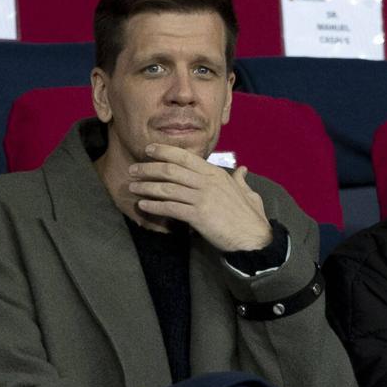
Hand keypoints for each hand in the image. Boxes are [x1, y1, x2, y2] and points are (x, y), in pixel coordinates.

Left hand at [128, 144, 272, 251]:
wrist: (253, 237)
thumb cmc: (251, 217)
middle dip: (149, 168)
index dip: (165, 151)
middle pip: (171, 170)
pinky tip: (143, 206)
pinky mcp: (198, 215)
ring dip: (146, 187)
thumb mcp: (248, 193)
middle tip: (134, 169)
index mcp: (217, 174)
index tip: (149, 149)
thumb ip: (240, 180)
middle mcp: (207, 182)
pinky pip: (170, 207)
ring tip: (133, 187)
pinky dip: (154, 206)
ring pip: (167, 188)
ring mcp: (202, 198)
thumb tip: (242, 171)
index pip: (185, 157)